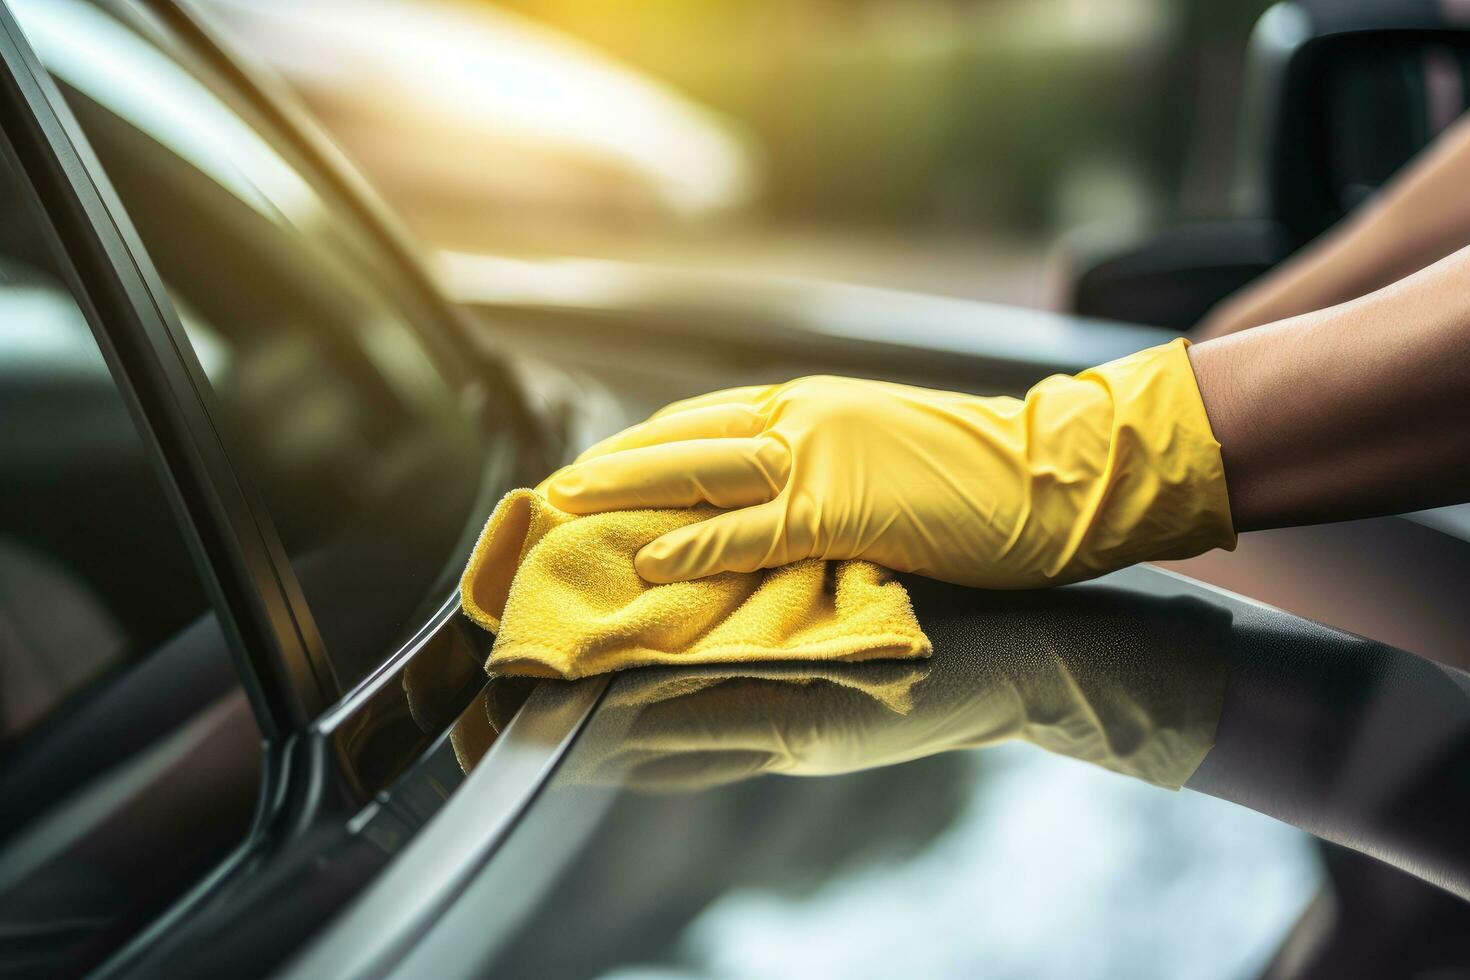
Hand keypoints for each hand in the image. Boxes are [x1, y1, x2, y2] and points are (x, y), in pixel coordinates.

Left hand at [547, 339, 1233, 586]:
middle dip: (613, 461)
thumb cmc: (979, 472)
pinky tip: (650, 559)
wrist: (1053, 473)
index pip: (703, 419)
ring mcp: (818, 457)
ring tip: (571, 506)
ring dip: (626, 487)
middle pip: (682, 434)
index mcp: (811, 406)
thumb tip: (769, 497)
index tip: (599, 462)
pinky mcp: (840, 506)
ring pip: (697, 469)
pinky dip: (694, 545)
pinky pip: (748, 528)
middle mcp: (801, 418)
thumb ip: (819, 466)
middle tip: (558, 484)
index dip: (643, 442)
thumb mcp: (882, 452)